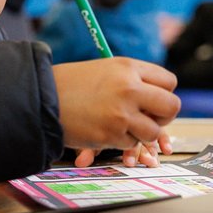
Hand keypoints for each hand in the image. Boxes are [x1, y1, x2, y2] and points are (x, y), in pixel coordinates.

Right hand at [53, 58, 179, 162]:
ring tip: (124, 126)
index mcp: (129, 68)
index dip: (164, 94)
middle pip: (171, 106)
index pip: (169, 82)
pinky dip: (121, 142)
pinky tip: (105, 130)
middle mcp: (129, 88)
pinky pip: (131, 144)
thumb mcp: (106, 69)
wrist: (41, 97)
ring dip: (142, 133)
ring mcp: (121, 113)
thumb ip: (134, 80)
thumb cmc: (72, 84)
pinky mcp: (111, 134)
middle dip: (164, 117)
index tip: (153, 101)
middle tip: (149, 118)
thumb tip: (160, 98)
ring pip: (153, 131)